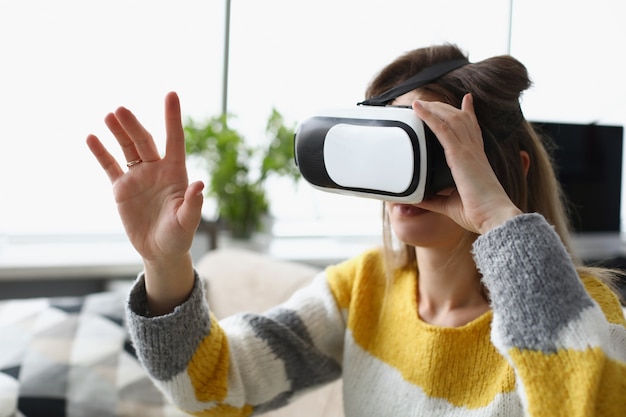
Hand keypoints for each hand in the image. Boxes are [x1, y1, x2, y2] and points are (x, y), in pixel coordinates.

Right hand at [86, 92, 203, 313]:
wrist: (159, 251)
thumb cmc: (179, 236)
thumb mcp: (187, 222)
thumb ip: (193, 204)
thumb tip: (200, 185)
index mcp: (176, 173)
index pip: (175, 139)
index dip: (172, 117)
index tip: (171, 94)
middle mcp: (157, 170)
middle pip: (145, 141)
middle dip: (133, 125)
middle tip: (120, 110)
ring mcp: (138, 177)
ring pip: (127, 148)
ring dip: (118, 132)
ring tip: (110, 115)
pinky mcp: (121, 189)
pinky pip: (110, 166)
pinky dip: (101, 153)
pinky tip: (91, 138)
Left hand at [413, 94, 521, 233]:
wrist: (493, 217)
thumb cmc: (478, 213)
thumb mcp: (448, 204)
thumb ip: (431, 199)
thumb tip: (416, 198)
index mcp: (476, 160)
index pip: (473, 130)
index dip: (469, 113)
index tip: (467, 100)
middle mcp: (474, 151)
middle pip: (460, 119)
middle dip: (445, 108)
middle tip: (429, 102)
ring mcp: (468, 151)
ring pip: (451, 119)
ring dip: (434, 108)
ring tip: (419, 103)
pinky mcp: (460, 155)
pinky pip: (442, 129)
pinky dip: (430, 116)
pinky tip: (419, 109)